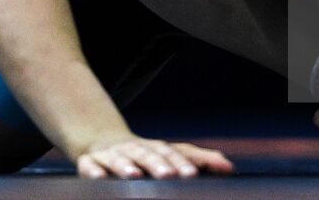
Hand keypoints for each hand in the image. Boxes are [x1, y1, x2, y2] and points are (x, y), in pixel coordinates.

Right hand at [75, 135, 234, 178]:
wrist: (101, 141)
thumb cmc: (144, 154)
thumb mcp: (171, 154)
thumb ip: (200, 159)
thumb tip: (229, 166)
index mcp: (155, 148)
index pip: (170, 153)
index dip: (181, 163)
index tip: (193, 175)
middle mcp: (134, 149)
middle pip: (146, 155)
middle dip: (157, 165)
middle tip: (168, 176)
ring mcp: (110, 155)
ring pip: (118, 159)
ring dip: (125, 166)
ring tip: (134, 176)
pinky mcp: (90, 162)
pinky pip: (90, 166)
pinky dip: (93, 171)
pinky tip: (99, 178)